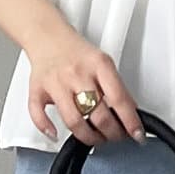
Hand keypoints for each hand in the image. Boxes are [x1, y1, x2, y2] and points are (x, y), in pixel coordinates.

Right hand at [24, 30, 146, 144]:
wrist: (47, 35)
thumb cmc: (76, 52)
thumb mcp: (103, 63)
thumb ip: (116, 87)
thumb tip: (130, 114)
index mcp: (98, 64)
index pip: (119, 99)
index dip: (130, 122)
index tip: (137, 134)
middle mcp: (77, 73)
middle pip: (98, 115)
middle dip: (111, 133)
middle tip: (116, 136)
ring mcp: (56, 83)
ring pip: (74, 121)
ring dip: (88, 137)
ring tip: (96, 138)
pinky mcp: (37, 89)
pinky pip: (39, 114)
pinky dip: (47, 128)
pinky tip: (56, 134)